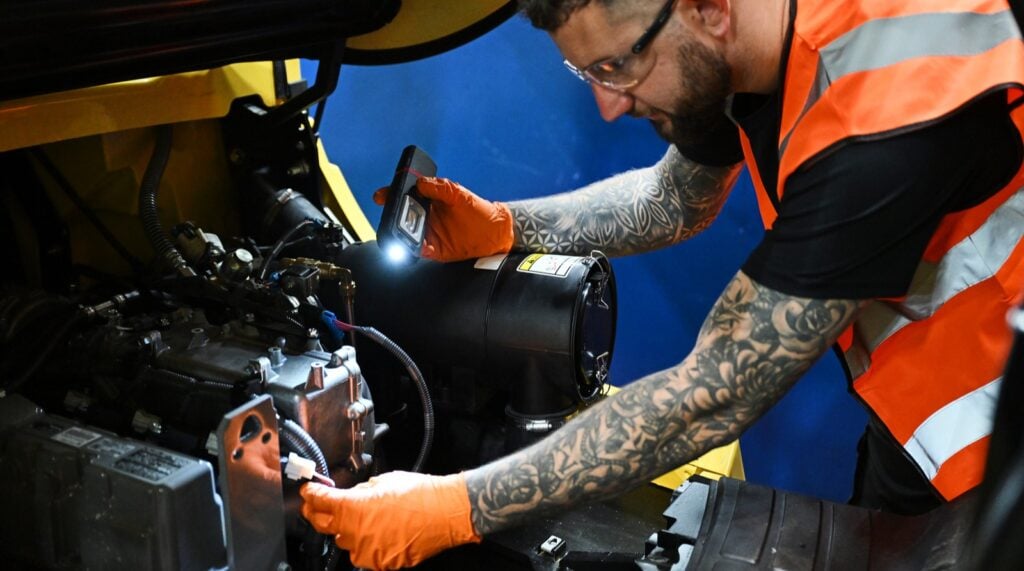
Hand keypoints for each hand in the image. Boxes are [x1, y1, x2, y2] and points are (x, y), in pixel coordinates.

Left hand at [300, 471, 480, 569]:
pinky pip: (364, 554)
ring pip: (345, 541)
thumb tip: (350, 495)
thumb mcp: (383, 481)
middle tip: (316, 506)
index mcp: (353, 508)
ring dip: (348, 530)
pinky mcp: (381, 563)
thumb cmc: (420, 494)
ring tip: (365, 519)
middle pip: (323, 525)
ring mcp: (368, 551)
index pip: (319, 502)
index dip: (310, 495)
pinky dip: (367, 544)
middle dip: (316, 514)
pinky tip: (381, 532)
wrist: (446, 512)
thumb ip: (360, 492)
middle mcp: (355, 532)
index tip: (308, 492)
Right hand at [373, 177, 513, 261]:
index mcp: (429, 200)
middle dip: (392, 215)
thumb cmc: (478, 210)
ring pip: (406, 233)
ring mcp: (428, 233)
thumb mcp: (459, 193)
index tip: (381, 196)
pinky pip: (418, 250)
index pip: (404, 196)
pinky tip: (416, 245)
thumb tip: (421, 184)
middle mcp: (425, 217)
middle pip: (400, 216)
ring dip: (401, 233)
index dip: (390, 195)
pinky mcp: (434, 250)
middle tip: (391, 214)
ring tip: (400, 230)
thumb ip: (440, 188)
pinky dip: (413, 248)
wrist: (494, 232)